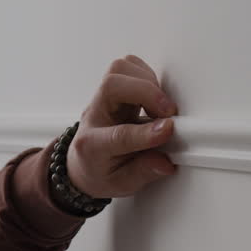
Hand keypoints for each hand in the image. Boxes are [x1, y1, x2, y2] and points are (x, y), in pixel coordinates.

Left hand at [66, 55, 177, 198]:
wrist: (82, 163)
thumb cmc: (100, 172)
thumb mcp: (121, 184)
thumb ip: (144, 172)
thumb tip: (164, 162)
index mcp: (92, 146)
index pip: (119, 134)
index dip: (146, 132)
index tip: (168, 129)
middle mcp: (94, 116)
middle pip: (112, 86)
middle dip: (146, 93)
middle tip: (168, 112)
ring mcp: (102, 99)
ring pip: (118, 70)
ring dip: (146, 82)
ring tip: (160, 106)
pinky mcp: (113, 88)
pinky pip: (127, 66)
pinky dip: (146, 76)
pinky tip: (153, 97)